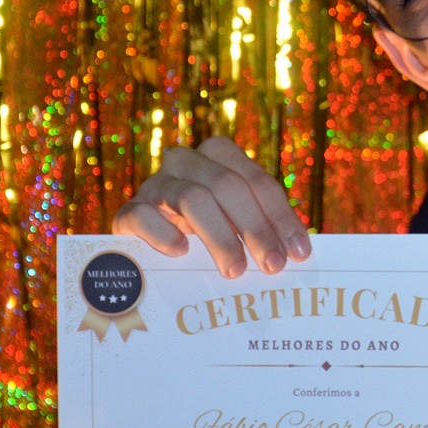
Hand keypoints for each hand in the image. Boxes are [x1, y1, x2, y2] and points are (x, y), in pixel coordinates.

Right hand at [111, 136, 310, 277]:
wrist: (146, 242)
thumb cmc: (204, 232)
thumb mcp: (235, 223)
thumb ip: (261, 228)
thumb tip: (296, 255)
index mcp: (219, 157)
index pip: (258, 182)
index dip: (280, 218)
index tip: (298, 254)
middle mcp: (186, 162)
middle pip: (227, 186)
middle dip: (255, 228)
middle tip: (272, 266)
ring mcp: (155, 184)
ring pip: (192, 198)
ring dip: (219, 236)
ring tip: (235, 270)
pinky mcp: (129, 210)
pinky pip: (144, 215)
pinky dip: (165, 233)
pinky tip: (180, 253)